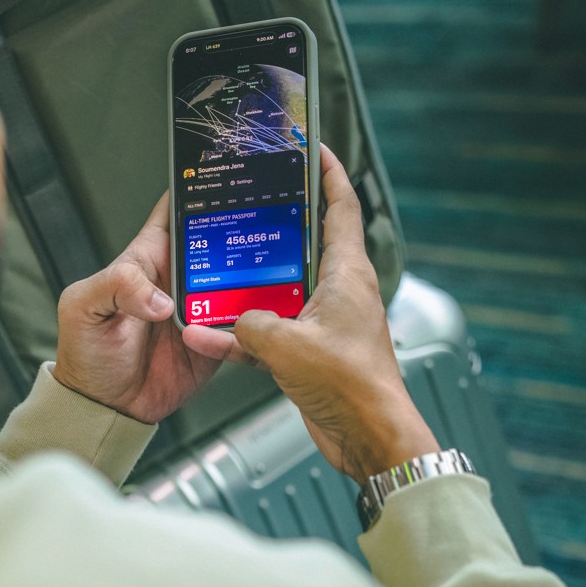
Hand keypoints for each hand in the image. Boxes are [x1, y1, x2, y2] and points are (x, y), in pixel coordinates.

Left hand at [53, 193, 247, 424]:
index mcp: (146, 259)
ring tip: (274, 262)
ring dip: (253, 272)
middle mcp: (177, 279)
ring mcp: (199, 308)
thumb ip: (116, 287)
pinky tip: (260, 312)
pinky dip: (253, 319)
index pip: (175, 210)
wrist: (105, 408)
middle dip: (241, 225)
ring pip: (237, 278)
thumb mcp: (83, 308)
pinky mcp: (214, 339)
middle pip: (218, 239)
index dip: (196, 187)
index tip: (222, 171)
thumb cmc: (86, 354)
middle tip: (264, 219)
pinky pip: (241, 323)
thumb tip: (160, 298)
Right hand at [232, 146, 436, 483]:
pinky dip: (245, 335)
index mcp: (348, 274)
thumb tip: (233, 321)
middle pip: (306, 244)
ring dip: (251, 289)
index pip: (341, 205)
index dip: (326, 173)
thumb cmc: (353, 386)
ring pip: (281, 292)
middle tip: (248, 208)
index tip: (309, 150)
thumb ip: (251, 323)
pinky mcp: (313, 354)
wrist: (370, 436)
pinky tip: (215, 339)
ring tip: (218, 276)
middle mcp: (340, 293)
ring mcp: (326, 324)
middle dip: (276, 227)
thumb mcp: (287, 345)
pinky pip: (272, 334)